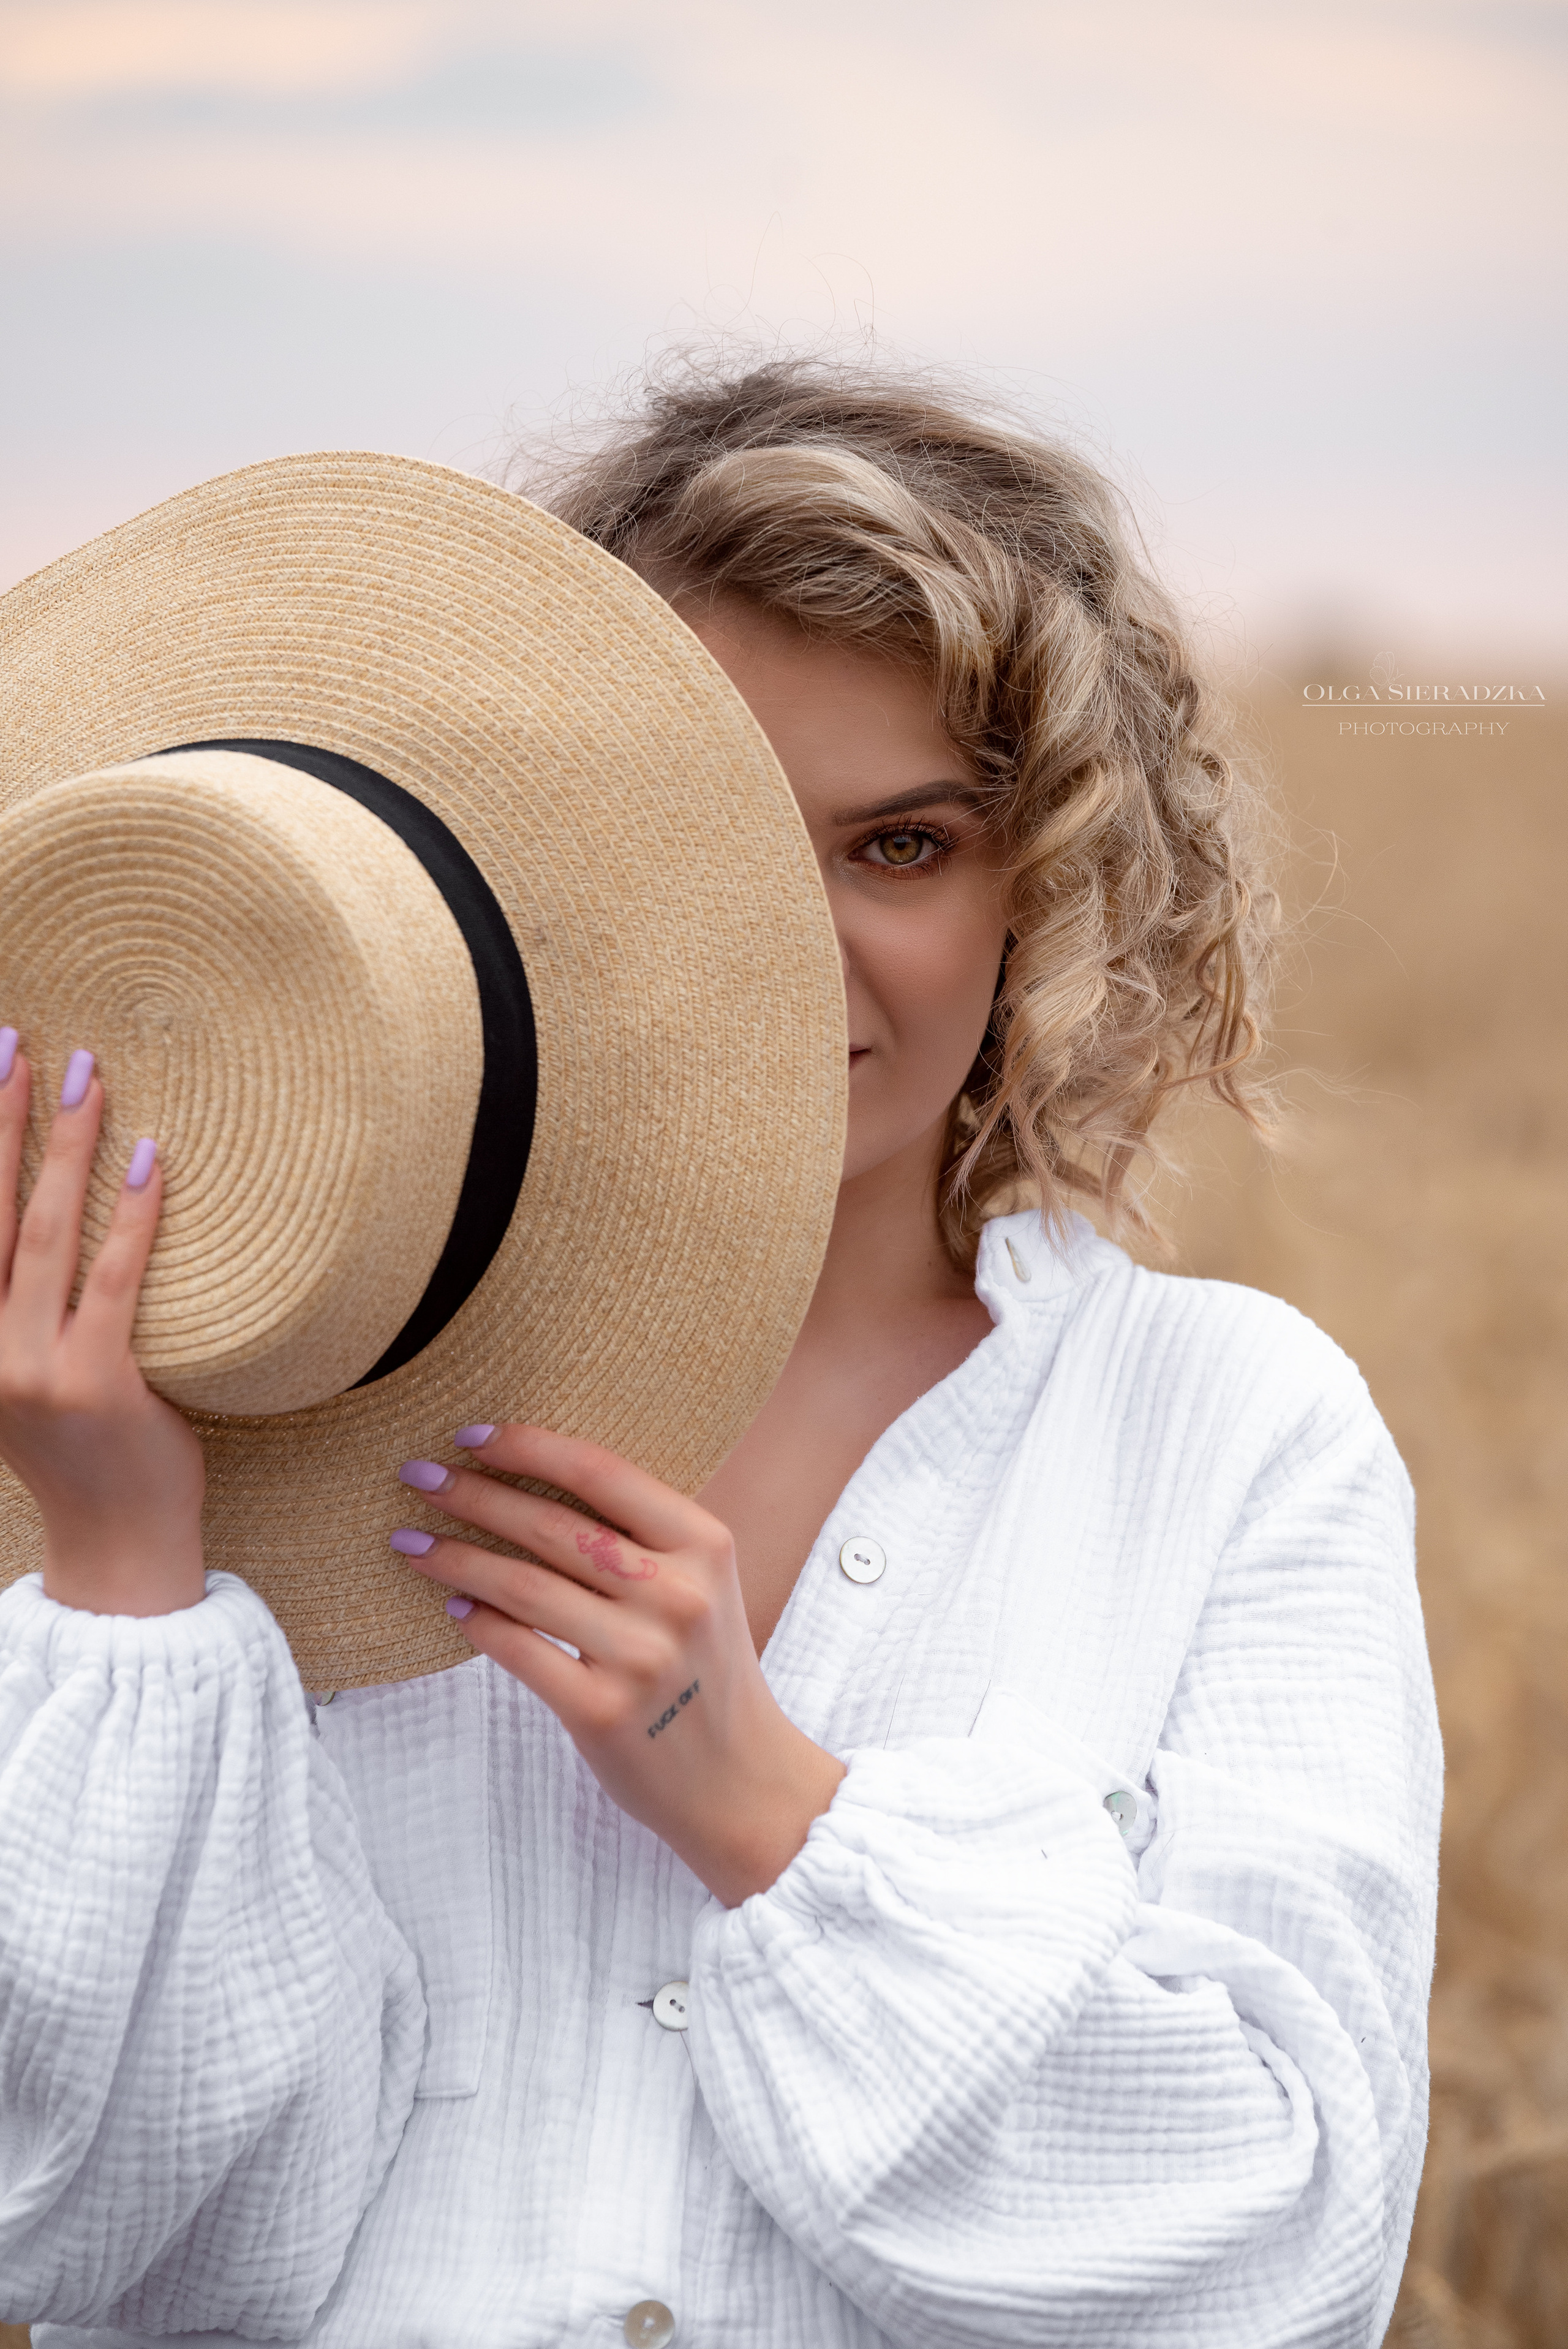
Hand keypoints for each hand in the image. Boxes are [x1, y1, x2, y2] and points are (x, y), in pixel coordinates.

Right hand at [0, 1036, 205, 1614]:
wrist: (116, 1550)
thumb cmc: (83, 1454)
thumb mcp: (20, 1379)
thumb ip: (12, 1313)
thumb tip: (32, 1221)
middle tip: (17, 1041)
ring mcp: (32, 1367)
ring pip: (46, 1232)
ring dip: (67, 1145)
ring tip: (85, 1075)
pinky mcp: (97, 1382)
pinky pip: (117, 1279)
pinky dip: (133, 1214)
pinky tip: (149, 1156)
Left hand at [391, 1423, 844, 1903]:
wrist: (740, 1780)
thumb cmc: (702, 1667)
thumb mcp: (700, 1585)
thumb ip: (640, 1535)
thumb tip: (529, 1476)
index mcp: (704, 1545)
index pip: (601, 1472)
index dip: (528, 1446)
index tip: (470, 1433)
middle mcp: (677, 1595)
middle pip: (552, 1526)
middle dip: (474, 1494)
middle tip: (418, 1472)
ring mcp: (641, 1657)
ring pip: (524, 1587)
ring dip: (456, 1558)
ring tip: (410, 1539)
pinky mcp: (602, 1713)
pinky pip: (519, 1652)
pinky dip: (479, 1624)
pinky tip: (453, 1607)